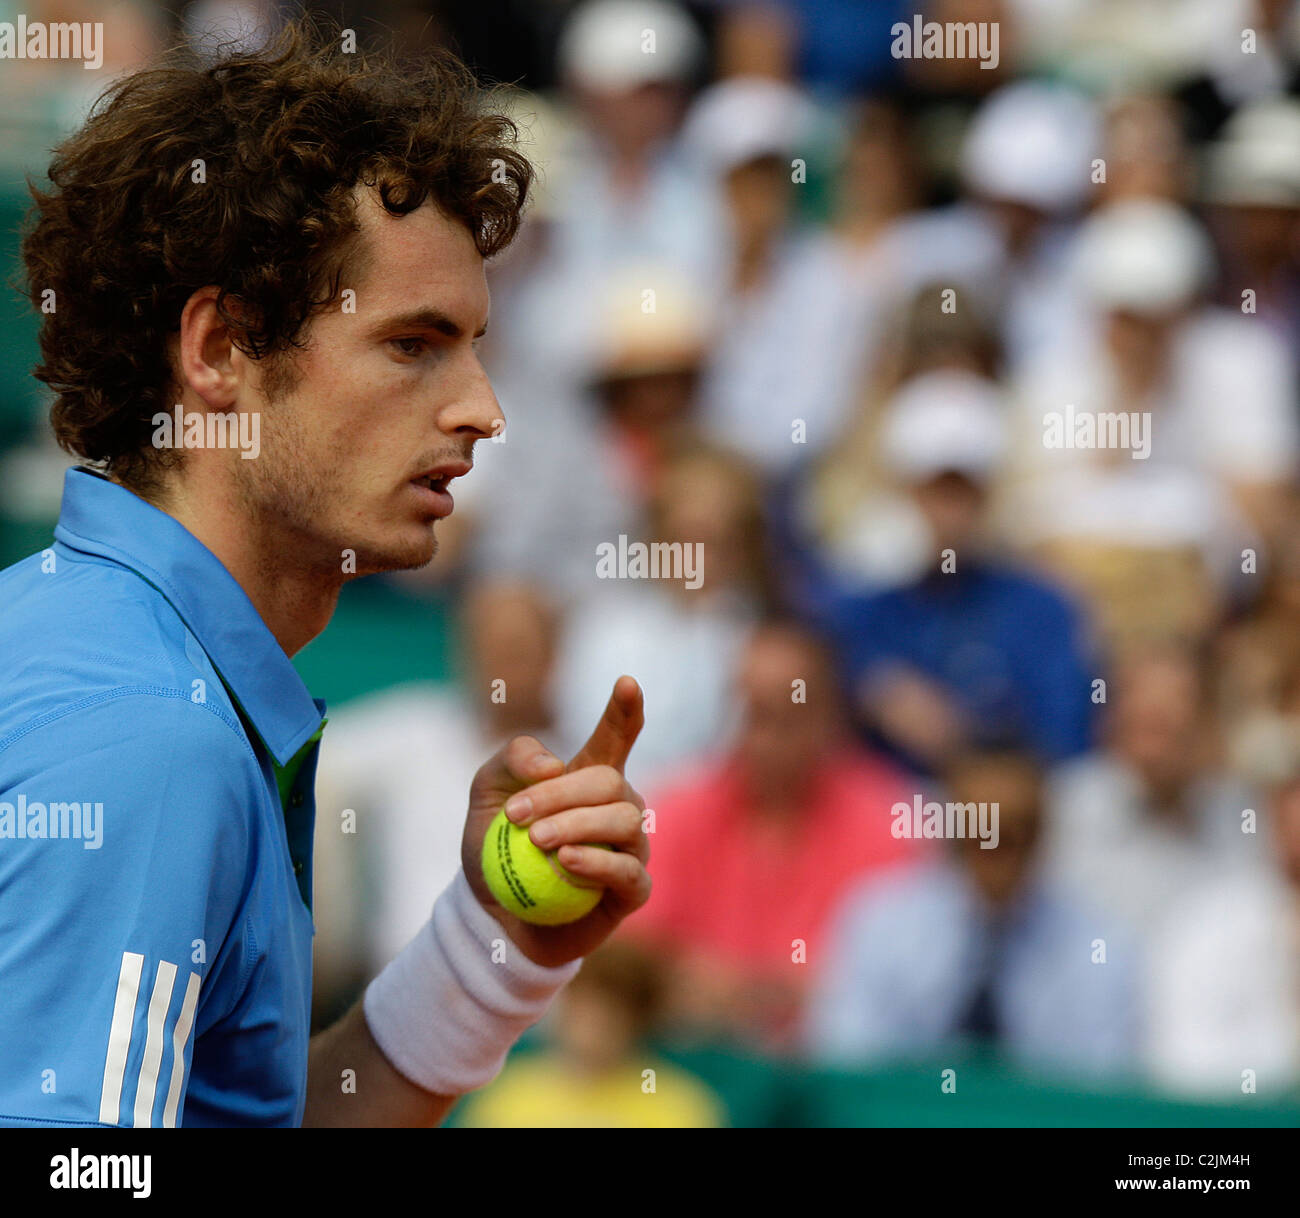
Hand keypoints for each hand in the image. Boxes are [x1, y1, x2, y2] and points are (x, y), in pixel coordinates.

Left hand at [461, 676, 649, 966]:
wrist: (492, 918)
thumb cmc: (496, 850)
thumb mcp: (485, 793)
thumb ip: (512, 760)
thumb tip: (553, 765)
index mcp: (590, 778)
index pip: (616, 736)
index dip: (625, 710)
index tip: (626, 682)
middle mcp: (619, 808)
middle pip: (609, 782)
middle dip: (563, 792)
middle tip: (517, 815)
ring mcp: (630, 849)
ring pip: (624, 821)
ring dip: (577, 825)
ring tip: (539, 841)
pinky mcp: (631, 891)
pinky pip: (627, 871)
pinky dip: (595, 862)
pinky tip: (565, 862)